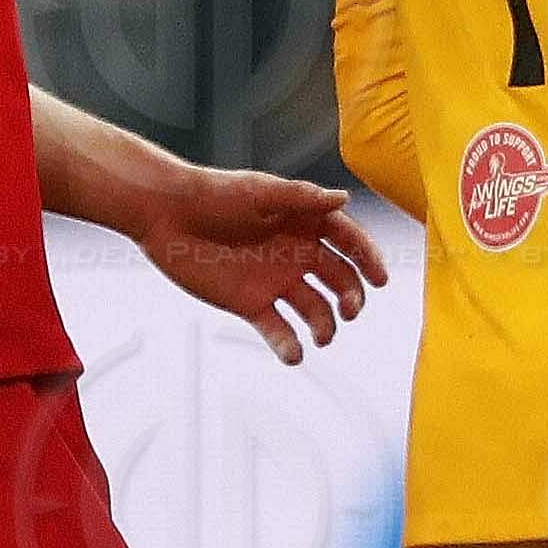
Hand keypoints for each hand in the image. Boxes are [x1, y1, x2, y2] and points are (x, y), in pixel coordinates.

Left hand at [132, 167, 389, 363]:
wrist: (166, 215)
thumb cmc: (213, 194)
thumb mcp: (259, 193)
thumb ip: (301, 198)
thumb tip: (344, 197)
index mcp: (304, 223)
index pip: (348, 242)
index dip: (367, 259)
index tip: (381, 278)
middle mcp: (296, 253)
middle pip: (338, 279)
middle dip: (351, 296)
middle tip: (350, 310)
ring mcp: (275, 281)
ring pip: (314, 309)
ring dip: (325, 325)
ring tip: (323, 336)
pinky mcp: (251, 305)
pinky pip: (278, 330)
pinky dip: (289, 345)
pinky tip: (294, 354)